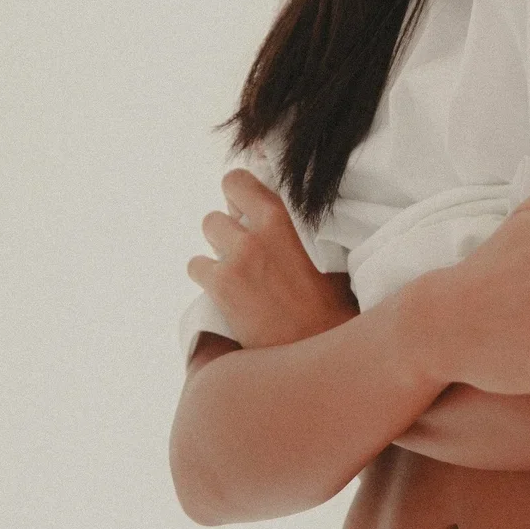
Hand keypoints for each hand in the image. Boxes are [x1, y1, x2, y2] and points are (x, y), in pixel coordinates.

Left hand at [187, 167, 357, 349]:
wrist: (321, 347)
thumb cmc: (332, 302)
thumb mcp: (328, 251)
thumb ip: (301, 224)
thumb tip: (273, 208)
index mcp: (287, 216)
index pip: (239, 181)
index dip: (240, 196)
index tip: (248, 211)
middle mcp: (259, 230)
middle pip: (221, 207)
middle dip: (232, 223)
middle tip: (249, 249)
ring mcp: (238, 256)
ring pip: (209, 228)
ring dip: (220, 246)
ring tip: (242, 270)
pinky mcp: (222, 285)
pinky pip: (196, 265)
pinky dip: (207, 276)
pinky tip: (229, 291)